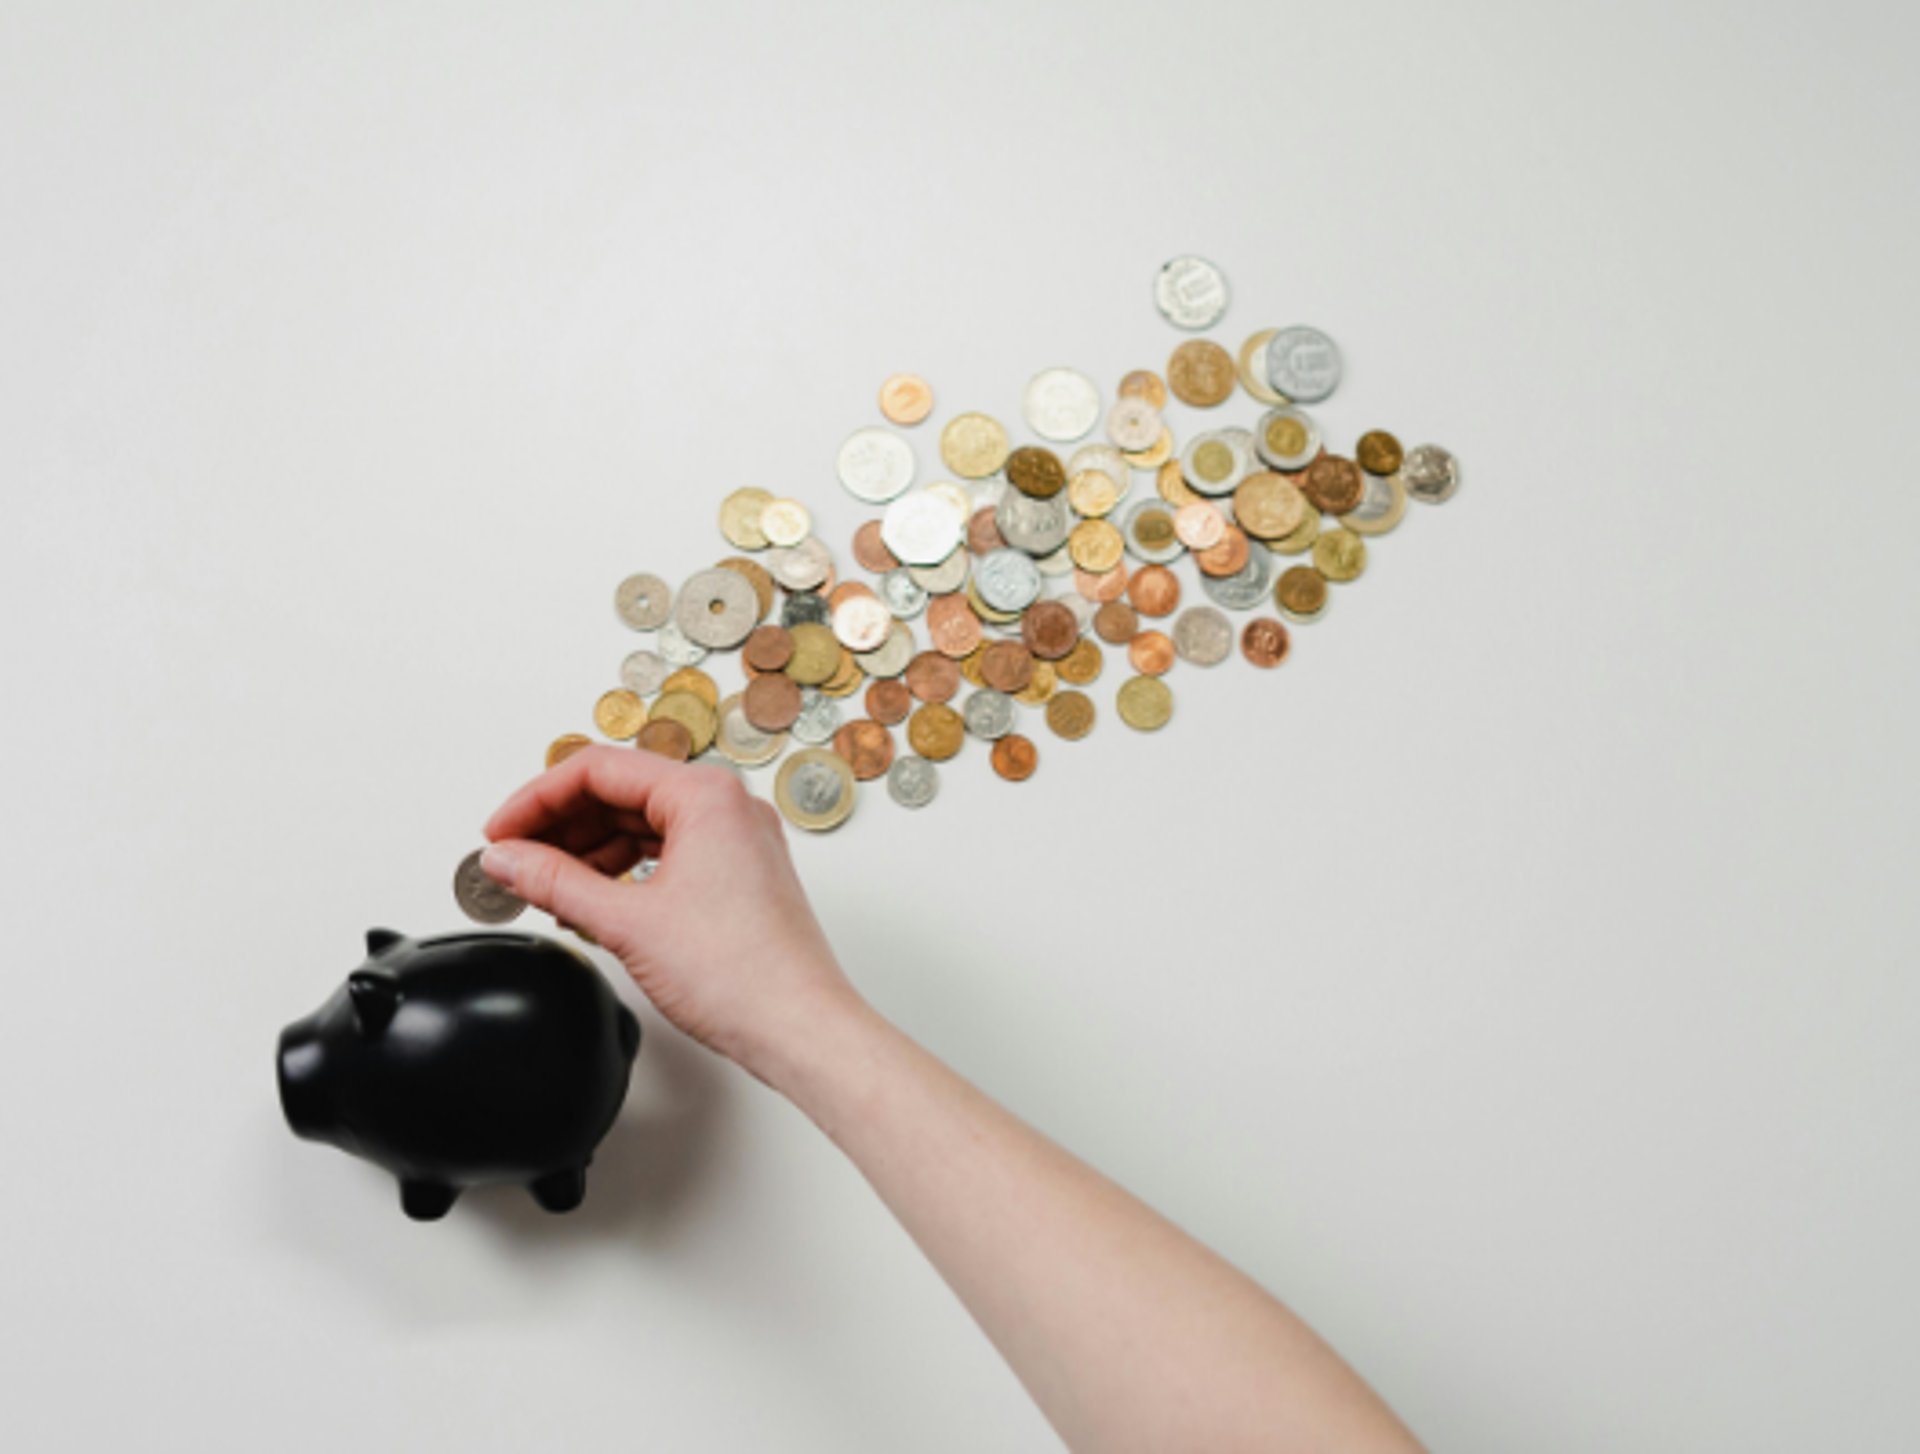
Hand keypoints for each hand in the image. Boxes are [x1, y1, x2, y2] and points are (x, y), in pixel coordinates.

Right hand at [479, 746, 863, 1079]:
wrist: (799, 1028)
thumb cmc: (742, 975)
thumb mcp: (625, 922)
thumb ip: (554, 881)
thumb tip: (507, 859)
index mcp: (707, 795)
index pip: (598, 770)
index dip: (536, 800)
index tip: (499, 834)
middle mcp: (728, 807)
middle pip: (620, 792)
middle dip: (559, 826)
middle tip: (512, 859)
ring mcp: (737, 841)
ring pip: (642, 824)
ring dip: (587, 850)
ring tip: (543, 885)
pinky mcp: (738, 875)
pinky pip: (666, 852)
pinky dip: (622, 871)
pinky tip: (589, 899)